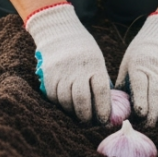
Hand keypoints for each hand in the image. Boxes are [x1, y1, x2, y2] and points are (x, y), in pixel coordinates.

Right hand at [24, 3, 111, 123]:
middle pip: (81, 100)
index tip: (104, 120)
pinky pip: (54, 98)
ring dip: (73, 113)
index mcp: (94, 65)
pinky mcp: (48, 76)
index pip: (100, 91)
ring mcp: (61, 73)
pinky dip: (61, 106)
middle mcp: (77, 69)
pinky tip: (67, 107)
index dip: (103, 109)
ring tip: (79, 117)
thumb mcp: (97, 62)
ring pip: (66, 101)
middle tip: (90, 123)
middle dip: (87, 116)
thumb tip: (109, 108)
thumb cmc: (84, 53)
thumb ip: (101, 82)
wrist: (59, 34)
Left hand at [117, 13, 157, 125]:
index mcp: (139, 65)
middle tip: (147, 124)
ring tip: (156, 118)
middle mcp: (156, 67)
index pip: (141, 86)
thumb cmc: (138, 55)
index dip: (141, 102)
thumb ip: (122, 84)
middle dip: (152, 111)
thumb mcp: (126, 65)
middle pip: (156, 93)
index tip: (139, 114)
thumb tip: (113, 106)